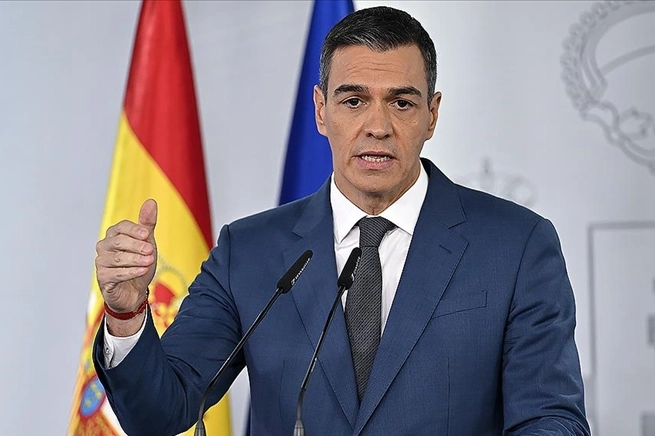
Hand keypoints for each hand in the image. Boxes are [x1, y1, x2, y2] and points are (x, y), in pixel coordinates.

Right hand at [95, 199, 157, 315]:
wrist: (135, 291)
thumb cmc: (139, 264)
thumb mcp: (147, 243)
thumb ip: (147, 223)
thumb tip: (151, 201)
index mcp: (114, 235)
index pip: (121, 226)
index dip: (134, 230)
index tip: (146, 234)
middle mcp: (104, 247)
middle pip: (119, 242)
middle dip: (137, 246)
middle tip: (151, 251)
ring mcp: (101, 262)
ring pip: (117, 258)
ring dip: (136, 260)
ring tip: (149, 261)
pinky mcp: (102, 278)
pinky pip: (115, 273)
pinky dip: (131, 272)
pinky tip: (142, 271)